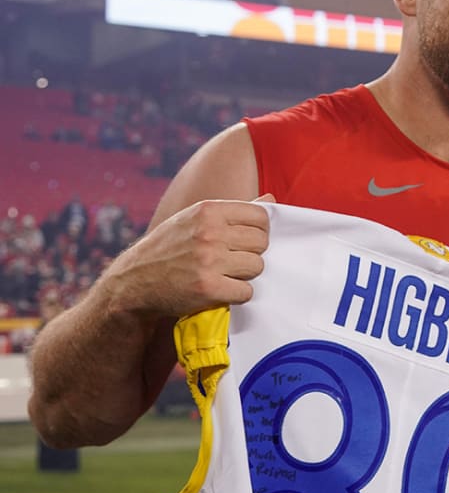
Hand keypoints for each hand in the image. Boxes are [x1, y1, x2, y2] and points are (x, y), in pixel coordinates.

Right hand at [104, 199, 270, 318]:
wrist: (133, 282)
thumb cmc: (169, 248)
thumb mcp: (194, 219)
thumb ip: (233, 212)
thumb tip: (271, 198)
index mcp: (208, 211)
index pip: (261, 216)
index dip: (259, 231)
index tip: (246, 241)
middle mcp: (209, 233)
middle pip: (261, 243)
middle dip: (252, 254)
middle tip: (232, 261)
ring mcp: (208, 260)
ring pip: (257, 266)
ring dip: (245, 275)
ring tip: (224, 275)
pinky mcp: (208, 288)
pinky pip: (246, 291)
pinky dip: (237, 294)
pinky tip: (221, 290)